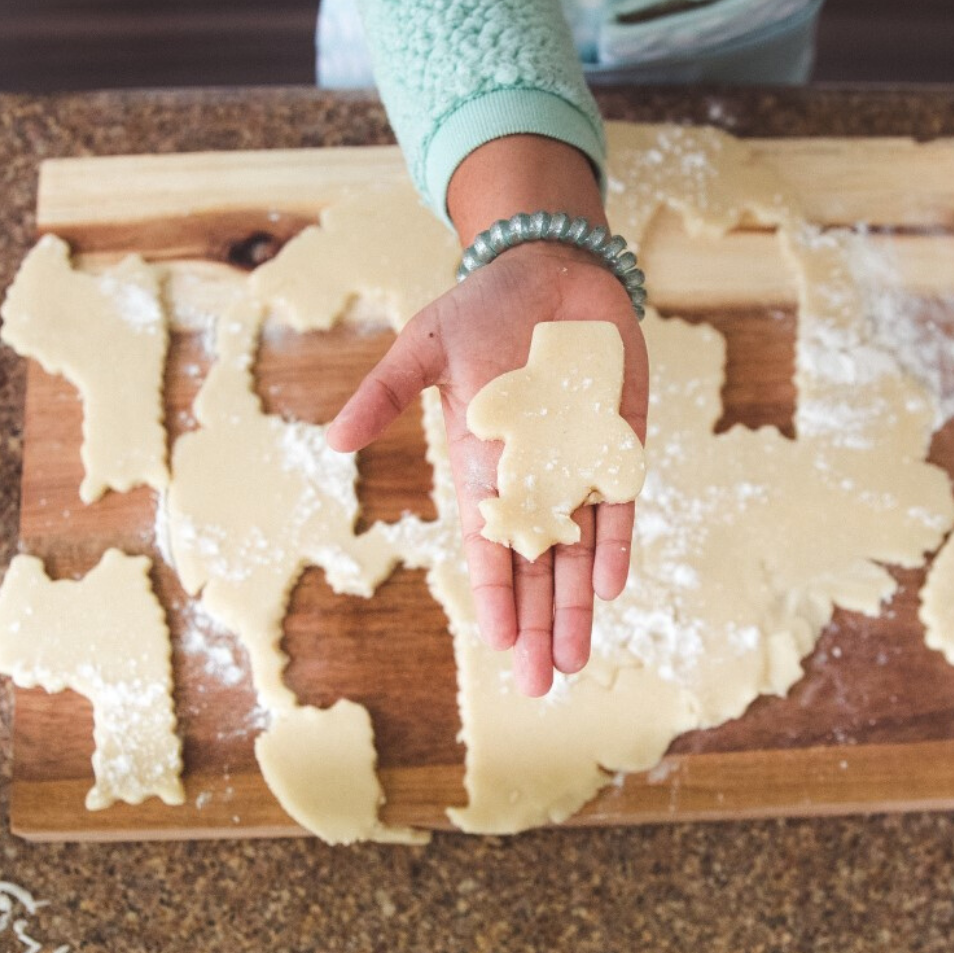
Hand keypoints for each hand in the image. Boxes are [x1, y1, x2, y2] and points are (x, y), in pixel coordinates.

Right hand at [327, 173, 647, 696]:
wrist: (549, 268)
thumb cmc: (481, 308)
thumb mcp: (423, 346)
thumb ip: (385, 393)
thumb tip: (335, 439)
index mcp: (482, 466)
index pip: (488, 545)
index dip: (495, 594)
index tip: (498, 644)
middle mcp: (531, 479)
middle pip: (536, 567)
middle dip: (538, 624)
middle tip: (541, 684)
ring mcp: (578, 465)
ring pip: (578, 552)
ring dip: (577, 605)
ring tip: (575, 660)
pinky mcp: (618, 444)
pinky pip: (618, 506)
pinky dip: (614, 544)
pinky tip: (609, 589)